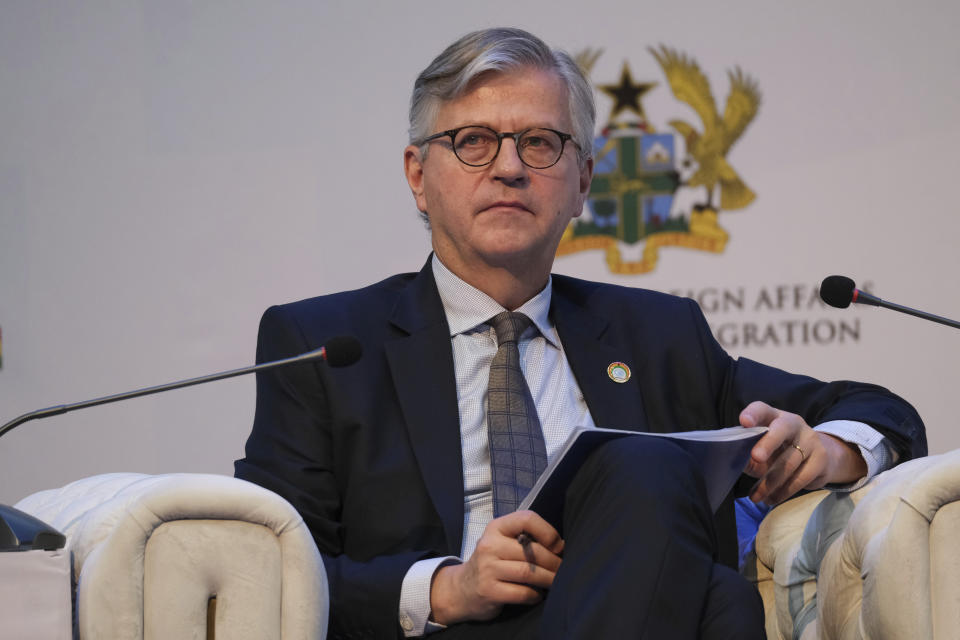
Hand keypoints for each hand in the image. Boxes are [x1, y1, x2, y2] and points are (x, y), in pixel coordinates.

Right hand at [429, 510, 563, 624]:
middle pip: (532, 551)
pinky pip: (522, 593)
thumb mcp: (502, 542)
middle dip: (554, 562)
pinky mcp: (489, 591)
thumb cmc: (491, 563)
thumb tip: (561, 546)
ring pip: (529, 572)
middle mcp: (490, 545)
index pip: (526, 519)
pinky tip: (537, 595)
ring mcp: (487, 568)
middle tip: (563, 569)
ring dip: (548, 579)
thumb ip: (525, 539)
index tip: (558, 546)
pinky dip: (535, 595)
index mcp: (496, 528)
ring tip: (555, 582)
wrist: (461, 589)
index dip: (547, 532)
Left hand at [740, 401, 867, 503]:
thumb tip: (732, 463)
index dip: (753, 414)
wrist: (818, 456)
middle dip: (768, 444)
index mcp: (773, 416)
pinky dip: (784, 492)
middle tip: (755, 457)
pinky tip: (772, 499)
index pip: (762, 409)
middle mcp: (793, 423)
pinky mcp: (821, 459)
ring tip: (756, 497)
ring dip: (770, 483)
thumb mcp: (762, 447)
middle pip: (781, 430)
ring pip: (789, 462)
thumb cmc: (779, 450)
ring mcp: (810, 440)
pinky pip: (801, 478)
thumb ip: (747, 452)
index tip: (744, 422)